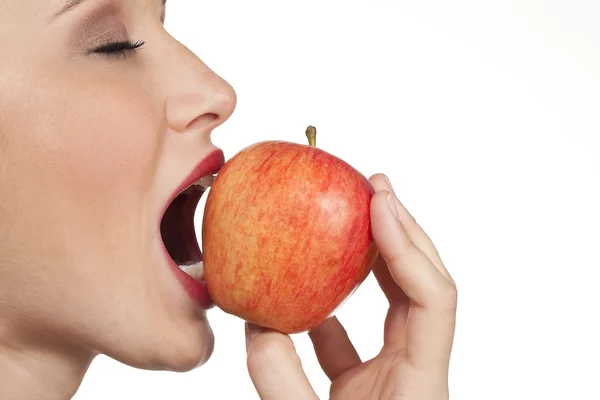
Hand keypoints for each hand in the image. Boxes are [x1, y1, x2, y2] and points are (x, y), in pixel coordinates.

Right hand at [244, 174, 457, 399]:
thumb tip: (257, 327)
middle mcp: (415, 369)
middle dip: (401, 232)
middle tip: (373, 187)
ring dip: (374, 260)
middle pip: (422, 284)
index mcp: (420, 382)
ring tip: (350, 218)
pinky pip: (356, 334)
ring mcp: (395, 374)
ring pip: (395, 302)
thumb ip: (284, 382)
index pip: (432, 297)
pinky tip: (305, 291)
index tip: (377, 203)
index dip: (406, 245)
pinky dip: (332, 307)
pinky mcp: (372, 384)